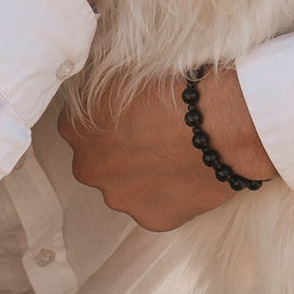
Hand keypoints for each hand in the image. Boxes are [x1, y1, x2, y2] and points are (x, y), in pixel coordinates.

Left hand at [62, 64, 275, 230]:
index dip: (106, 123)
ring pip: (127, 189)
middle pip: (99, 163)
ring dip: (144, 177)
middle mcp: (88, 168)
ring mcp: (119, 198)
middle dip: (120, 155)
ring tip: (176, 155)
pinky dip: (169, 196)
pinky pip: (156, 208)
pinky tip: (187, 175)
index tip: (129, 118)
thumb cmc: (174, 88)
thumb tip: (93, 98)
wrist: (219, 118)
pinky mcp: (151, 219)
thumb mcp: (120, 75)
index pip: (79, 129)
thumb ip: (96, 94)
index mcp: (74, 130)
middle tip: (155, 138)